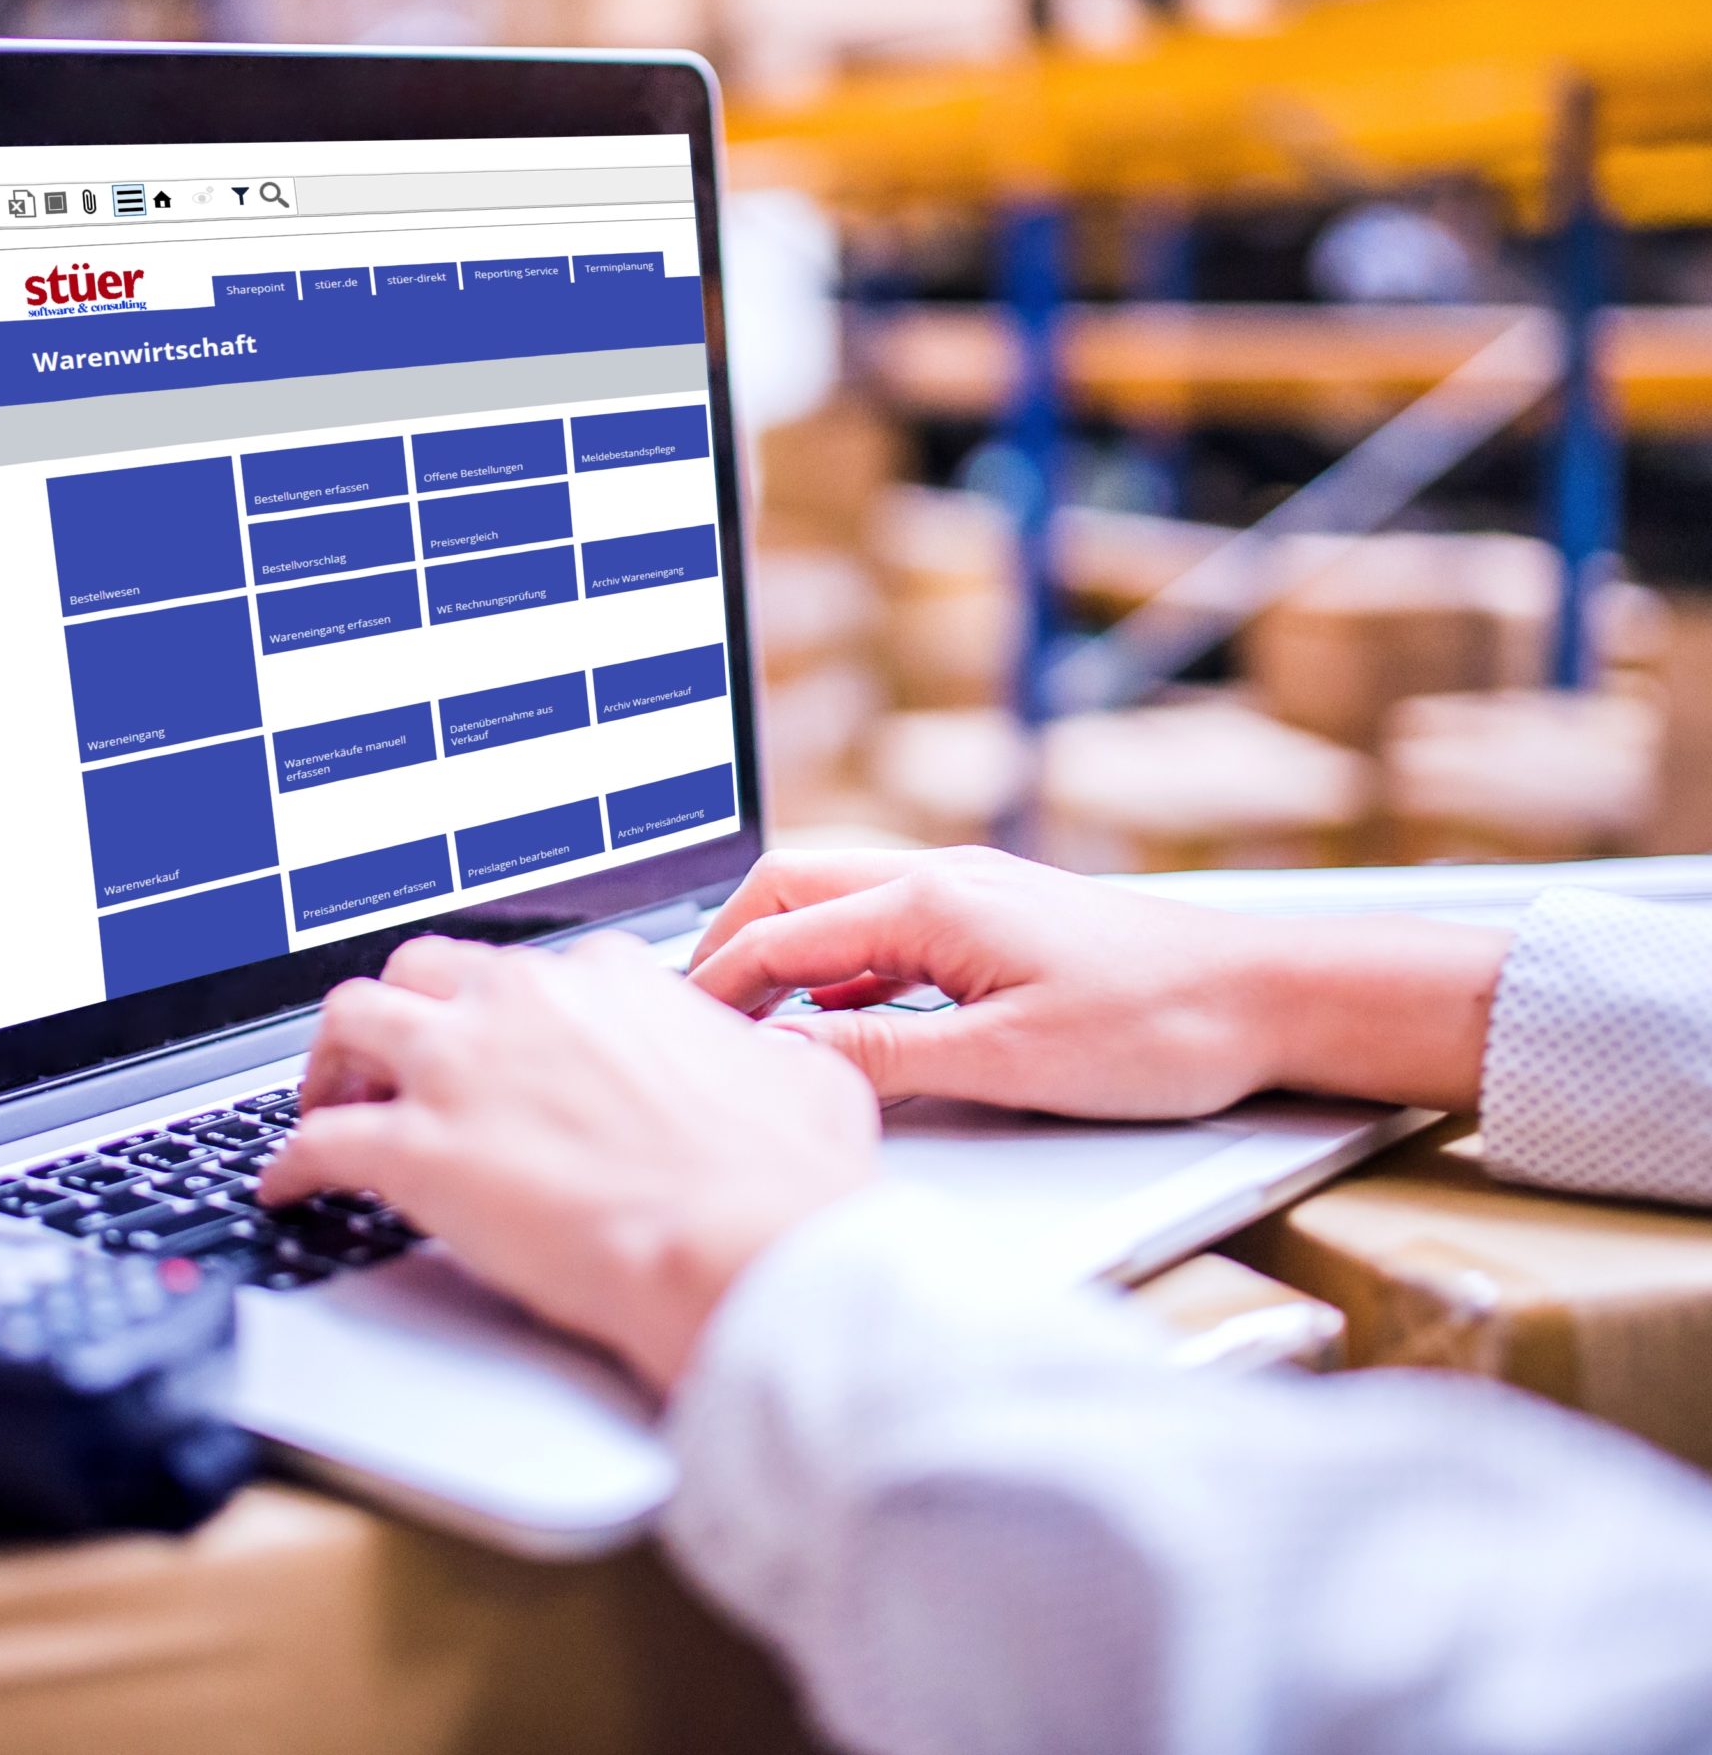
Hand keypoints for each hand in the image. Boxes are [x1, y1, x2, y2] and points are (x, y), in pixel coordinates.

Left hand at [259, 932, 880, 1393]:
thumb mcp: (801, 1079)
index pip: (534, 970)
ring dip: (331, 1061)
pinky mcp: (416, 1150)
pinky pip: (321, 1141)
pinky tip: (288, 1186)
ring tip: (325, 1099)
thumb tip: (774, 1060)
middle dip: (403, 1010)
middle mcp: (523, 1003)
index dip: (508, 1010)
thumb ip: (762, 1055)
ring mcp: (461, 1070)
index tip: (502, 1042)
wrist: (740, 1245)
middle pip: (423, 970)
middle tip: (397, 1060)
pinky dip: (294, 1162)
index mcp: (609, 981)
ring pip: (351, 1020)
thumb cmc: (780, 1179)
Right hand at [689, 846, 1506, 1120]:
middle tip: (687, 1015)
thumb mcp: (1007, 1063)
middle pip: (792, 887)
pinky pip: (886, 927)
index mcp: (929, 903)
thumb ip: (884, 1057)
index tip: (669, 1034)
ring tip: (744, 1020)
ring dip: (781, 951)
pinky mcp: (999, 919)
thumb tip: (787, 1058)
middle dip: (727, 943)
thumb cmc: (1158, 1028)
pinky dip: (837, 964)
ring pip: (838, 903)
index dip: (713, 985)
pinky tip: (839, 1018)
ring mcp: (972, 892)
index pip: (780, 934)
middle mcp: (940, 878)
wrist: (1270, 996)